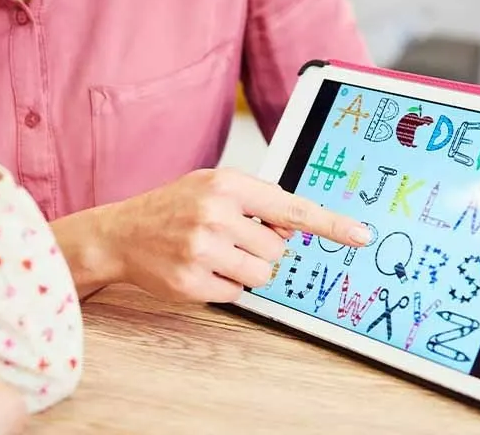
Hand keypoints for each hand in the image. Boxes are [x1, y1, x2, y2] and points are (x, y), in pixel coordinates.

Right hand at [85, 168, 371, 302]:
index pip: (291, 207)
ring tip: (215, 254)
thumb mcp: (212, 186)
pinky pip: (235, 294)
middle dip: (262, 249)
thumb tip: (292, 227)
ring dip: (246, 270)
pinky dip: (224, 285)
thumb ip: (255, 201)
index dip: (330, 223)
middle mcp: (216, 215)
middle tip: (231, 239)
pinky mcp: (191, 282)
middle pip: (278, 250)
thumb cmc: (172, 208)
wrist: (119, 233)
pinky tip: (200, 268)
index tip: (360, 235)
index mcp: (227, 185)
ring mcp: (202, 250)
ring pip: (261, 275)